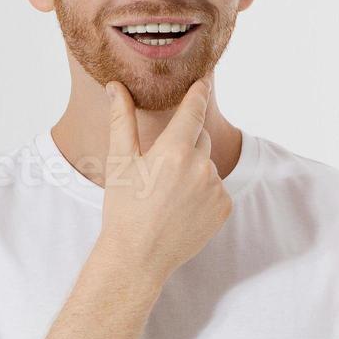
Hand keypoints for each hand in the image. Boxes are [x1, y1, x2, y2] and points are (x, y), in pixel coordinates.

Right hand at [98, 76, 232, 283]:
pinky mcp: (224, 208)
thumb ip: (121, 120)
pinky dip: (203, 193)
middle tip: (160, 169)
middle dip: (184, 145)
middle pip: (199, 139)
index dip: (198, 93)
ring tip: (167, 196)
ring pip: (207, 166)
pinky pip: (217, 189)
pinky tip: (182, 209)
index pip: (193, 110)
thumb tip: (115, 87)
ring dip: (193, 172)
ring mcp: (215, 189)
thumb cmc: (123, 209)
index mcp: (174, 151)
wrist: (138, 257)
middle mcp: (200, 167)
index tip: (203, 82)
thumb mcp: (120, 162)